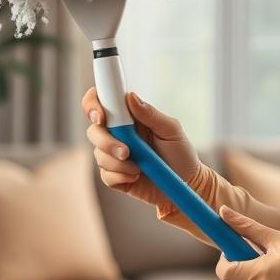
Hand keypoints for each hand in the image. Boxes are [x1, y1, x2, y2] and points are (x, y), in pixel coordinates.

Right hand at [82, 88, 202, 207]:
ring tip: (140, 168)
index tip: (100, 117)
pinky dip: (121, 176)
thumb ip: (150, 114)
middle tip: (126, 152)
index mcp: (130, 118)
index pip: (103, 103)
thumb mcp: (171, 130)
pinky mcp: (115, 175)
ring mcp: (114, 155)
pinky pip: (105, 175)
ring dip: (118, 163)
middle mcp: (118, 134)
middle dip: (105, 142)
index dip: (93, 105)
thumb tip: (130, 97)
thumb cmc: (181, 153)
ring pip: (99, 154)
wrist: (187, 183)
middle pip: (93, 130)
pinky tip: (136, 176)